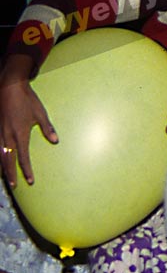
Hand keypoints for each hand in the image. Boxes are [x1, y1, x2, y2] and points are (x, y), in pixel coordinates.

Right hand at [0, 56, 55, 186]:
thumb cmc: (27, 99)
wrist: (9, 86)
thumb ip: (47, 128)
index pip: (23, 157)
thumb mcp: (41, 113)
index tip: (30, 181)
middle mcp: (7, 135)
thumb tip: (55, 141)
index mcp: (20, 134)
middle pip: (8, 160)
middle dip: (11, 174)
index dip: (26, 170)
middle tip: (14, 186)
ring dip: (2, 168)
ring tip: (5, 178)